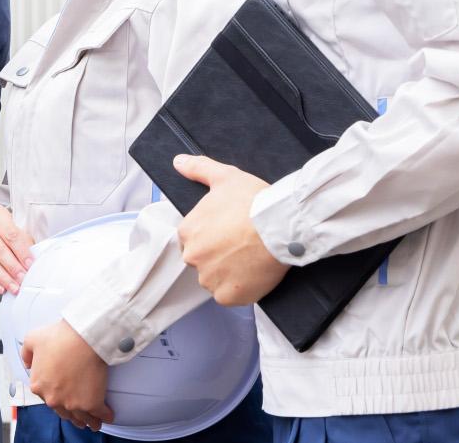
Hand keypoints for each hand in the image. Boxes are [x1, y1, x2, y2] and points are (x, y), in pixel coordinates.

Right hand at [0, 202, 32, 292]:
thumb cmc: (0, 233)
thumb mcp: (13, 232)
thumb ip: (23, 243)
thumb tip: (31, 262)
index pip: (10, 233)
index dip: (21, 251)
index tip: (30, 265)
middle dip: (12, 266)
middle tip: (23, 279)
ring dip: (3, 277)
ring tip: (14, 287)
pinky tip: (1, 287)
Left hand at [23, 319, 112, 430]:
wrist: (83, 338)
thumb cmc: (60, 337)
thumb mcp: (32, 340)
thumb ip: (26, 354)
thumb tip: (28, 364)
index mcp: (38, 386)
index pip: (46, 398)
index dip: (56, 397)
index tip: (63, 398)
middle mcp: (53, 399)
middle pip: (63, 412)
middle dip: (71, 413)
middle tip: (78, 412)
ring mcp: (73, 404)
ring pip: (81, 418)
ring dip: (88, 420)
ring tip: (94, 421)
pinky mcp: (92, 404)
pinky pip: (100, 415)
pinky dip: (105, 416)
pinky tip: (107, 416)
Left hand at [174, 154, 289, 304]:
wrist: (280, 225)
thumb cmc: (252, 200)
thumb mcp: (224, 177)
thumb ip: (198, 168)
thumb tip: (178, 162)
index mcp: (187, 231)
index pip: (193, 239)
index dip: (212, 236)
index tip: (229, 233)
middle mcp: (193, 257)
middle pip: (203, 260)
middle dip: (218, 255)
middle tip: (241, 247)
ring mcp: (210, 279)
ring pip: (215, 279)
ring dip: (228, 274)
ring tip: (249, 260)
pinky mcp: (229, 296)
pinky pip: (230, 297)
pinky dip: (240, 290)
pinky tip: (252, 275)